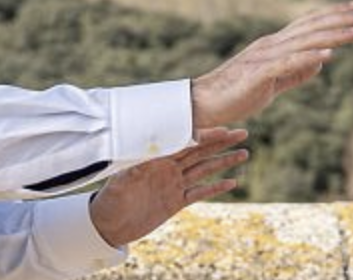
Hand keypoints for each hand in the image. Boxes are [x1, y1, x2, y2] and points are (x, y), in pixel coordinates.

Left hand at [89, 127, 248, 247]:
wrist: (107, 225)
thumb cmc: (110, 199)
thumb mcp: (119, 180)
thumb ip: (133, 165)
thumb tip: (144, 150)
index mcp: (157, 158)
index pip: (185, 142)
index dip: (205, 135)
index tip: (223, 128)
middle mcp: (169, 168)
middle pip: (200, 152)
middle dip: (221, 142)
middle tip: (242, 133)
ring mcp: (174, 184)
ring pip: (204, 170)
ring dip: (224, 162)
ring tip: (244, 153)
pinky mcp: (176, 202)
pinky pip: (199, 193)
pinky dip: (215, 188)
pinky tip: (232, 182)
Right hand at [191, 1, 352, 128]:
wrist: (201, 106)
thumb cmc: (234, 96)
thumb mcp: (272, 83)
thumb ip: (295, 72)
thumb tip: (320, 63)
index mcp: (275, 46)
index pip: (310, 25)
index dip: (335, 15)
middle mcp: (272, 45)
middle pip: (313, 26)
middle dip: (343, 18)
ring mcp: (265, 57)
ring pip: (307, 41)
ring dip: (335, 35)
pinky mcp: (259, 73)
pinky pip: (289, 63)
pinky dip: (311, 56)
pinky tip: (330, 54)